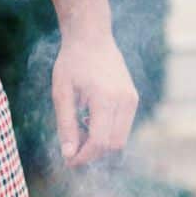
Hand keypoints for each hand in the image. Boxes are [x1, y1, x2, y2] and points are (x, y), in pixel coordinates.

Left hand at [52, 33, 138, 166]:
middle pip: (113, 144)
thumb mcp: (61, 93)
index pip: (99, 141)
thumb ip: (66, 125)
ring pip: (120, 138)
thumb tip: (68, 155)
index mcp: (105, 98)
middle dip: (92, 153)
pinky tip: (89, 120)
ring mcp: (132, 99)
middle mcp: (124, 100)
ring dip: (100, 143)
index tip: (68, 160)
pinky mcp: (133, 98)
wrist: (92, 36)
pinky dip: (107, 132)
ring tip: (79, 130)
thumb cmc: (72, 62)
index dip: (83, 156)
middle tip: (71, 147)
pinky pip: (123, 127)